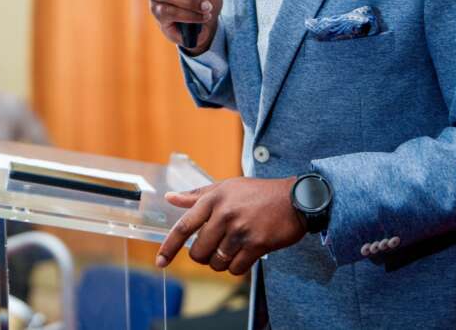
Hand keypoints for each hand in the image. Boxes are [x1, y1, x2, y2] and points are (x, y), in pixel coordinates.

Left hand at [155, 177, 305, 275]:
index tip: (160, 261)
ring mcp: (241, 230)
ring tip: (231, 249)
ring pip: (216, 262)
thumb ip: (197, 195)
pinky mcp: (257, 244)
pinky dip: (236, 267)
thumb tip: (170, 198)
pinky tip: (244, 255)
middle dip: (203, 256)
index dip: (169, 246)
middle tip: (213, 248)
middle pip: (199, 251)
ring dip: (221, 262)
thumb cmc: (258, 192)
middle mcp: (224, 214)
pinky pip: (235, 268)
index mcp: (214, 198)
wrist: (295, 198)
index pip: (184, 226)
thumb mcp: (227, 186)